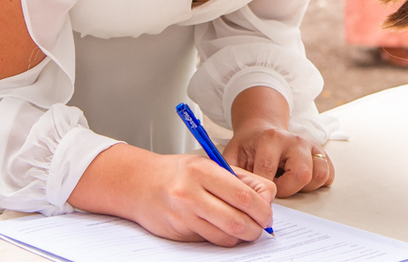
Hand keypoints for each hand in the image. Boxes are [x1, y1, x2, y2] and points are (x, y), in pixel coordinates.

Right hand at [129, 152, 275, 244]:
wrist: (140, 183)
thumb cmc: (180, 172)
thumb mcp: (209, 165)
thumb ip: (240, 179)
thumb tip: (267, 199)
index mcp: (203, 171)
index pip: (245, 196)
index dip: (263, 209)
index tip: (268, 214)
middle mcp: (191, 193)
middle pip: (237, 220)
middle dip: (256, 228)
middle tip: (262, 226)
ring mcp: (183, 215)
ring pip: (225, 236)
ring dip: (242, 237)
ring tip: (246, 229)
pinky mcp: (178, 232)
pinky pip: (210, 241)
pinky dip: (224, 239)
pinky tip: (225, 230)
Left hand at [224, 122, 333, 197]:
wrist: (263, 131)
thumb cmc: (248, 147)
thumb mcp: (232, 155)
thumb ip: (230, 173)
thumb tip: (233, 196)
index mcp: (270, 138)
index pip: (269, 171)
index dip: (262, 190)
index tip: (257, 195)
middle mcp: (294, 140)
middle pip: (301, 174)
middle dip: (287, 190)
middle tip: (275, 189)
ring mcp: (310, 145)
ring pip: (319, 175)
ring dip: (304, 188)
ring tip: (288, 184)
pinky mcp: (321, 153)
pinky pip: (328, 174)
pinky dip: (317, 184)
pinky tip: (300, 182)